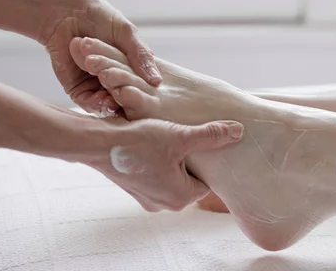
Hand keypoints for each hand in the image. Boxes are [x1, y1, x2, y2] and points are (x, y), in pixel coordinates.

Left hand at [43, 0, 160, 114]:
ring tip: (114, 100)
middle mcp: (115, 77)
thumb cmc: (98, 17)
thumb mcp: (126, 33)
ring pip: (108, 102)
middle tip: (130, 96)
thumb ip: (140, 55)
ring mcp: (97, 85)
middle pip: (126, 95)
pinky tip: (101, 100)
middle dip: (128, 99)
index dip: (147, 91)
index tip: (153, 94)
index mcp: (130, 65)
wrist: (65, 12)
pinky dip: (96, 104)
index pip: (142, 84)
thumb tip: (158, 81)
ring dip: (112, 104)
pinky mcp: (78, 89)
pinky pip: (88, 103)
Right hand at [82, 116, 243, 211]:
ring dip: (172, 158)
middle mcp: (163, 203)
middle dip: (189, 159)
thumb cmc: (140, 141)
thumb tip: (238, 131)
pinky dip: (156, 159)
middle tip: (185, 138)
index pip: (207, 180)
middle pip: (189, 179)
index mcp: (179, 197)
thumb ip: (211, 136)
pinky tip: (151, 142)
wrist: (97, 142)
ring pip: (172, 175)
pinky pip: (155, 174)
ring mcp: (146, 197)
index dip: (206, 159)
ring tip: (167, 138)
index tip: (201, 142)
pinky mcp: (134, 187)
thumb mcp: (181, 135)